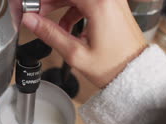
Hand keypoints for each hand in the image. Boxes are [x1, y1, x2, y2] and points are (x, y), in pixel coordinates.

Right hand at [23, 0, 146, 89]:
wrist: (134, 74)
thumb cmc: (113, 66)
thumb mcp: (75, 53)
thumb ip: (50, 33)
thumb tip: (30, 20)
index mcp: (100, 4)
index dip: (44, 0)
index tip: (32, 6)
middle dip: (50, 1)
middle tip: (36, 12)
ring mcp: (112, 0)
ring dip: (60, 3)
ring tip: (48, 20)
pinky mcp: (113, 6)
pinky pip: (87, 0)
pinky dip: (73, 8)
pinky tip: (66, 25)